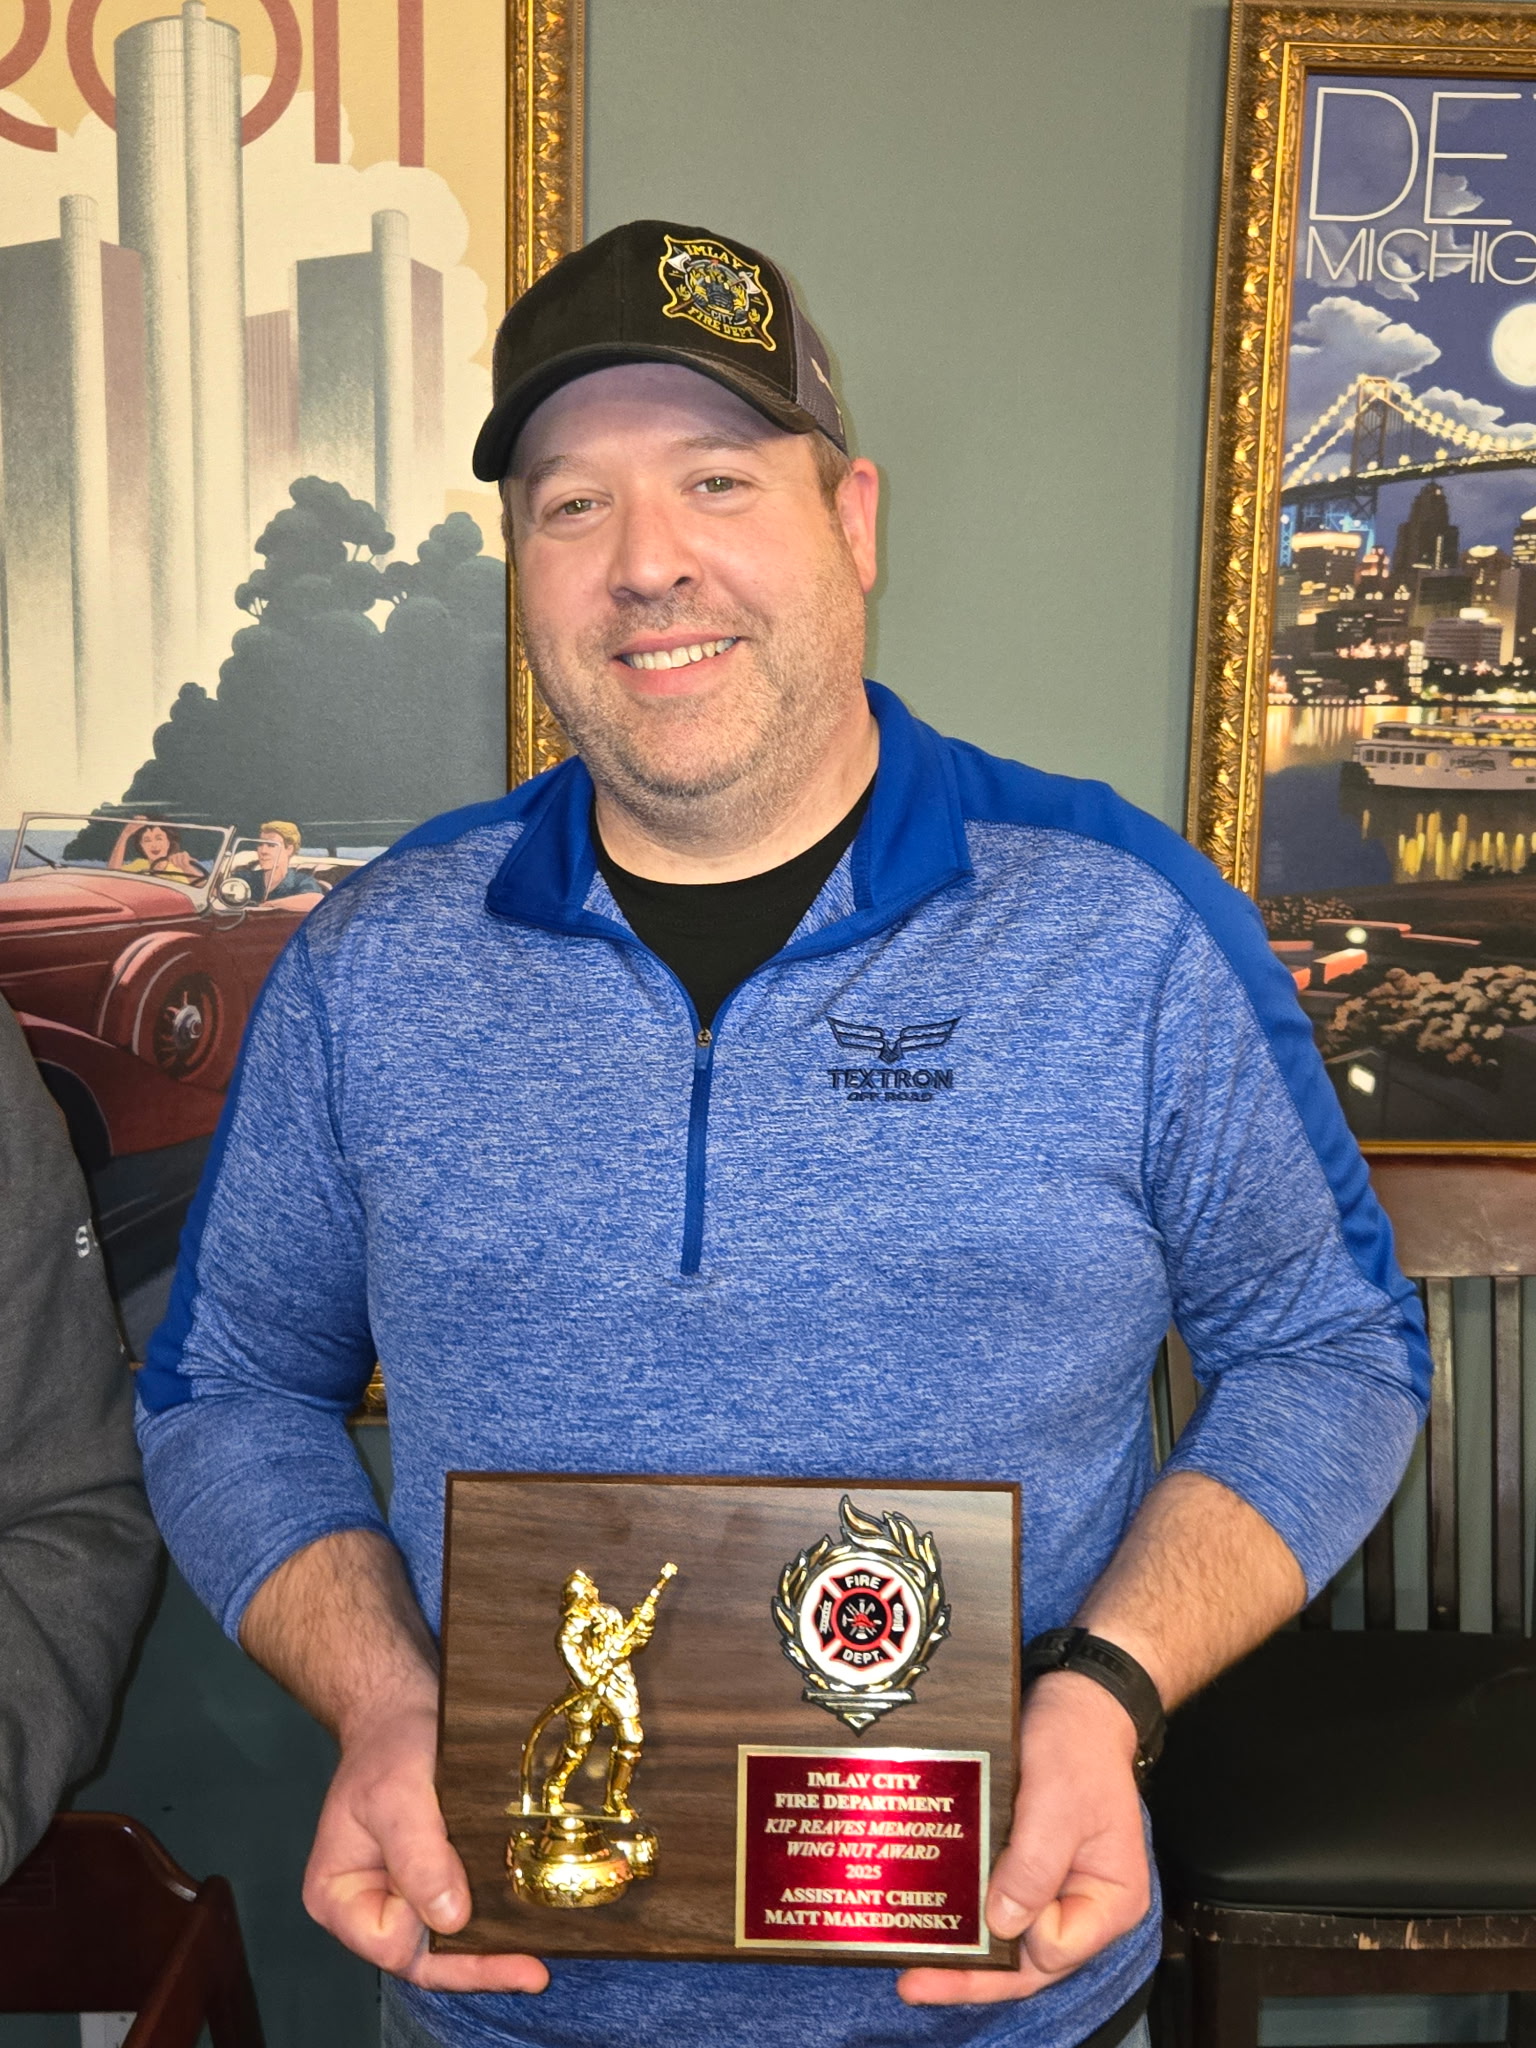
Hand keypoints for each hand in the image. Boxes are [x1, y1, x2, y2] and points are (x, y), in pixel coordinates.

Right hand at [302, 1692, 548, 1992]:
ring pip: (446, 1944)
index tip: (461, 1893)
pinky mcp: (435, 1882)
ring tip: (538, 1961)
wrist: (405, 1712)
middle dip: (474, 1964)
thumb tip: (451, 1920)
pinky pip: (461, 1916)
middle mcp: (367, 1908)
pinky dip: (491, 1926)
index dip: (427, 1923)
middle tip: (532, 1972)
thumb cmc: (391, 1746)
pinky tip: (526, 1931)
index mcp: (339, 1896)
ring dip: (489, 1950)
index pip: (388, 1941)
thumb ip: (419, 1857)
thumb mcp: (399, 1794)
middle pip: (420, 1956)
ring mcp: (402, 1898)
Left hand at [898, 1671, 1148, 2005]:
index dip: (1017, 1932)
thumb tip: (1001, 1924)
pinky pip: (997, 1906)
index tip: (985, 1906)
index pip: (1056, 1947)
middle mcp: (1083, 1906)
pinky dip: (967, 1917)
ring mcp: (1055, 1891)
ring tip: (911, 1964)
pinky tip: (931, 1921)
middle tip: (914, 1983)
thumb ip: (1035, 1866)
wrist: (1075, 1702)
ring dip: (964, 1952)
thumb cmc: (1077, 1746)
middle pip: (1028, 1961)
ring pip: (1008, 1941)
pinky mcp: (1029, 1871)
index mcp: (1109, 1900)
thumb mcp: (1058, 1801)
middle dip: (972, 1976)